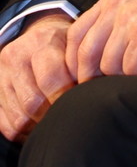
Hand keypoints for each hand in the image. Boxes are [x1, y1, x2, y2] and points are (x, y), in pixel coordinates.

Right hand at [0, 12, 73, 141]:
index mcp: (42, 42)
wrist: (38, 33)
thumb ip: (84, 64)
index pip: (51, 79)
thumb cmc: (64, 44)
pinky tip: (39, 128)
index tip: (81, 106)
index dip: (66, 98)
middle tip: (69, 120)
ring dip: (39, 127)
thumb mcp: (75, 43)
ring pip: (19, 117)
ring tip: (56, 124)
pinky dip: (23, 133)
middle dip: (53, 116)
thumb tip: (96, 94)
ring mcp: (2, 74)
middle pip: (33, 102)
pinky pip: (6, 125)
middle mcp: (17, 55)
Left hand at [65, 0, 136, 82]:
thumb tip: (95, 67)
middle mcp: (117, 4)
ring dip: (130, 75)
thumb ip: (119, 26)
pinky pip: (132, 71)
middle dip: (95, 79)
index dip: (76, 65)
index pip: (75, 36)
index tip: (88, 83)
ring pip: (108, 67)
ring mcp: (130, 17)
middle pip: (85, 55)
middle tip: (115, 88)